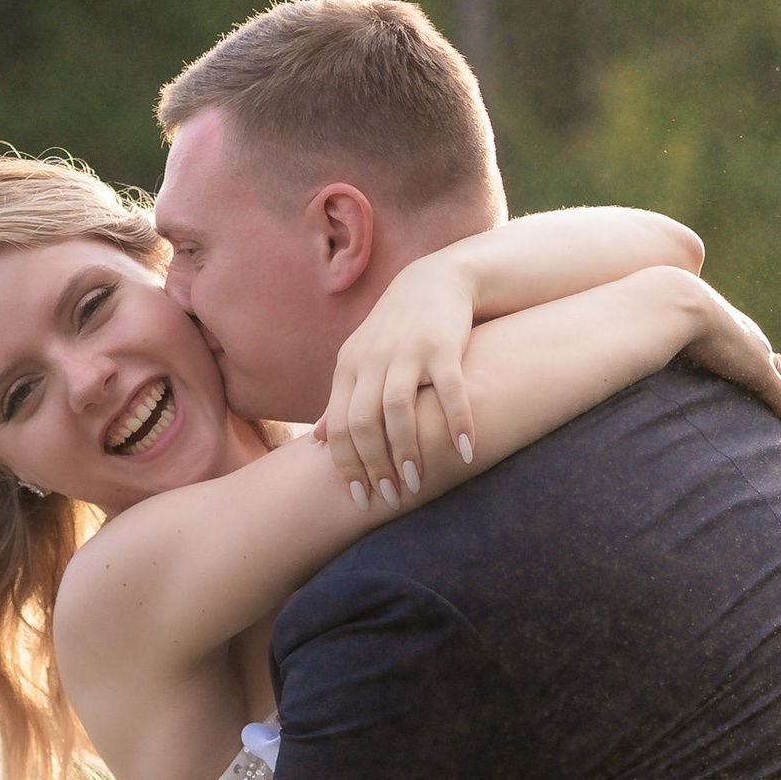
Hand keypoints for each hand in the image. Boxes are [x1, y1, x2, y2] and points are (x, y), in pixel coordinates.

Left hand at [321, 256, 477, 506]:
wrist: (435, 281)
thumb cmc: (395, 331)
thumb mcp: (359, 361)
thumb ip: (339, 401)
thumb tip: (316, 441)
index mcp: (348, 368)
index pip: (338, 426)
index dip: (347, 466)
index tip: (360, 499)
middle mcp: (372, 360)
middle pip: (362, 422)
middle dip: (374, 466)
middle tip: (390, 497)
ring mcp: (407, 352)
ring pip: (397, 409)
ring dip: (406, 450)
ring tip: (415, 482)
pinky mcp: (442, 346)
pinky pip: (448, 390)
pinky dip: (457, 422)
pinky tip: (464, 452)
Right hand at [662, 272, 780, 434]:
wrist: (678, 302)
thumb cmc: (663, 311)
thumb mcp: (664, 327)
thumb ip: (659, 339)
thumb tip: (637, 345)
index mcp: (729, 327)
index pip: (751, 350)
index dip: (759, 365)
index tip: (764, 376)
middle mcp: (749, 339)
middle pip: (773, 365)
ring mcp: (756, 354)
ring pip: (780, 383)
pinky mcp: (758, 370)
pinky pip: (779, 397)